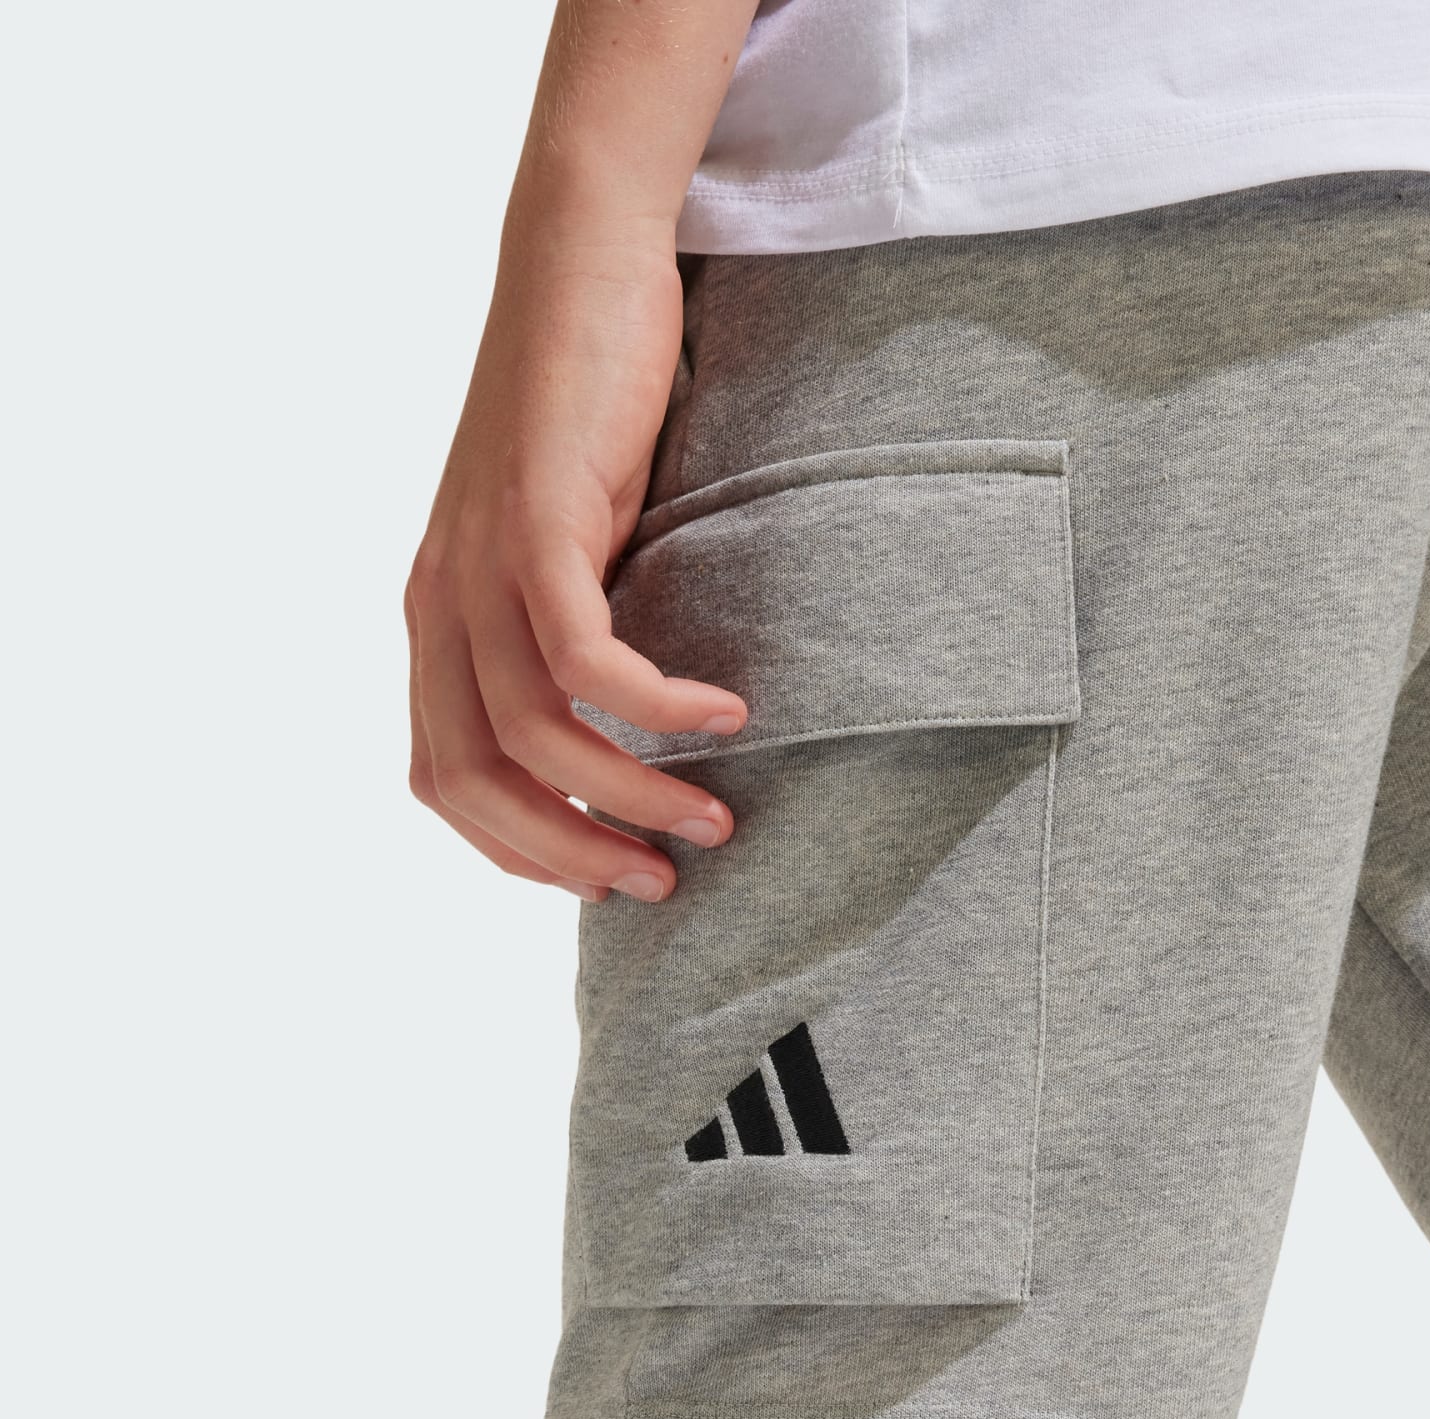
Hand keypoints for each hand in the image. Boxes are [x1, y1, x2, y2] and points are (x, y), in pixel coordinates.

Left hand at [407, 217, 743, 903]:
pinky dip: (654, 704)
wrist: (580, 259)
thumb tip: (626, 726)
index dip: (518, 850)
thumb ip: (567, 628)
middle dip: (569, 851)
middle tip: (660, 881)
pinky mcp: (535, 516)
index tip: (604, 878)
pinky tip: (724, 713)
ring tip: (714, 817)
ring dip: (627, 792)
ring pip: (532, 729)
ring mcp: (478, 558)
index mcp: (437, 617)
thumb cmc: (590, 408)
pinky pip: (583, 654)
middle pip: (475, 777)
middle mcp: (439, 598)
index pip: (446, 778)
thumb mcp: (567, 544)